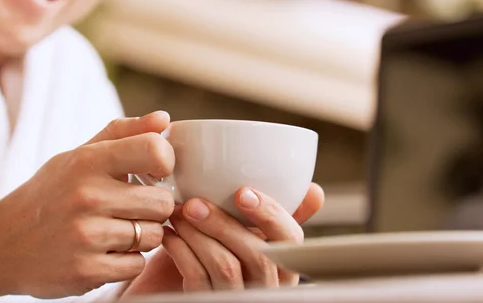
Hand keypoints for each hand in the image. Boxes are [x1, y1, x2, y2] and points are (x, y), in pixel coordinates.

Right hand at [0, 111, 175, 298]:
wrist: (0, 244)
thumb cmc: (50, 193)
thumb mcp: (79, 155)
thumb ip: (124, 133)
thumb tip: (165, 119)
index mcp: (87, 161)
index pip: (155, 150)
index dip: (165, 163)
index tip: (154, 172)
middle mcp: (87, 196)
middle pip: (162, 202)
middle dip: (155, 207)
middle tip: (135, 207)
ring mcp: (86, 236)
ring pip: (154, 236)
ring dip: (143, 235)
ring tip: (118, 229)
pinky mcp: (86, 272)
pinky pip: (137, 265)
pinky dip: (128, 261)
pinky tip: (106, 250)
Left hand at [123, 183, 323, 294]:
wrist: (178, 289)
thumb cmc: (227, 252)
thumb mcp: (253, 236)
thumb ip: (274, 216)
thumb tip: (314, 190)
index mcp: (285, 264)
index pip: (292, 241)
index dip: (271, 216)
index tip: (243, 193)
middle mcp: (267, 286)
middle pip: (257, 255)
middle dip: (224, 223)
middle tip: (194, 202)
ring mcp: (237, 297)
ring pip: (225, 266)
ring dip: (197, 233)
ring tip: (177, 212)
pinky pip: (196, 278)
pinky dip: (179, 250)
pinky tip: (169, 234)